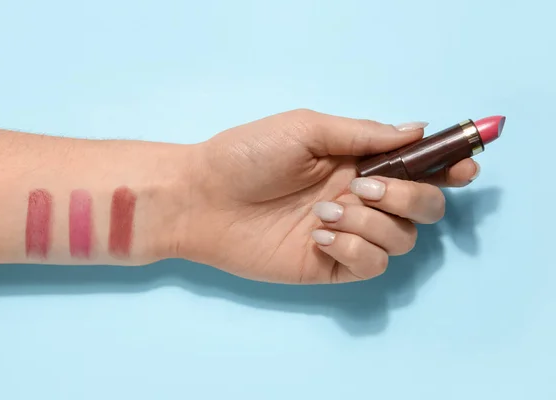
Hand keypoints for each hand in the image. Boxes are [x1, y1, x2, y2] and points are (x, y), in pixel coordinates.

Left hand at [178, 109, 478, 283]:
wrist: (203, 198)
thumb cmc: (247, 155)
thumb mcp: (306, 128)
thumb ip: (363, 133)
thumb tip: (417, 129)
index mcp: (358, 161)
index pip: (419, 167)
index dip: (449, 167)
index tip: (465, 167)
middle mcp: (361, 198)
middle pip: (425, 207)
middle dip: (411, 197)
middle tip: (369, 187)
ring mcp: (348, 233)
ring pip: (402, 240)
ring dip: (372, 223)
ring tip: (324, 210)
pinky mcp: (331, 264)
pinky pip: (371, 265)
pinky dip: (354, 248)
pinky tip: (319, 235)